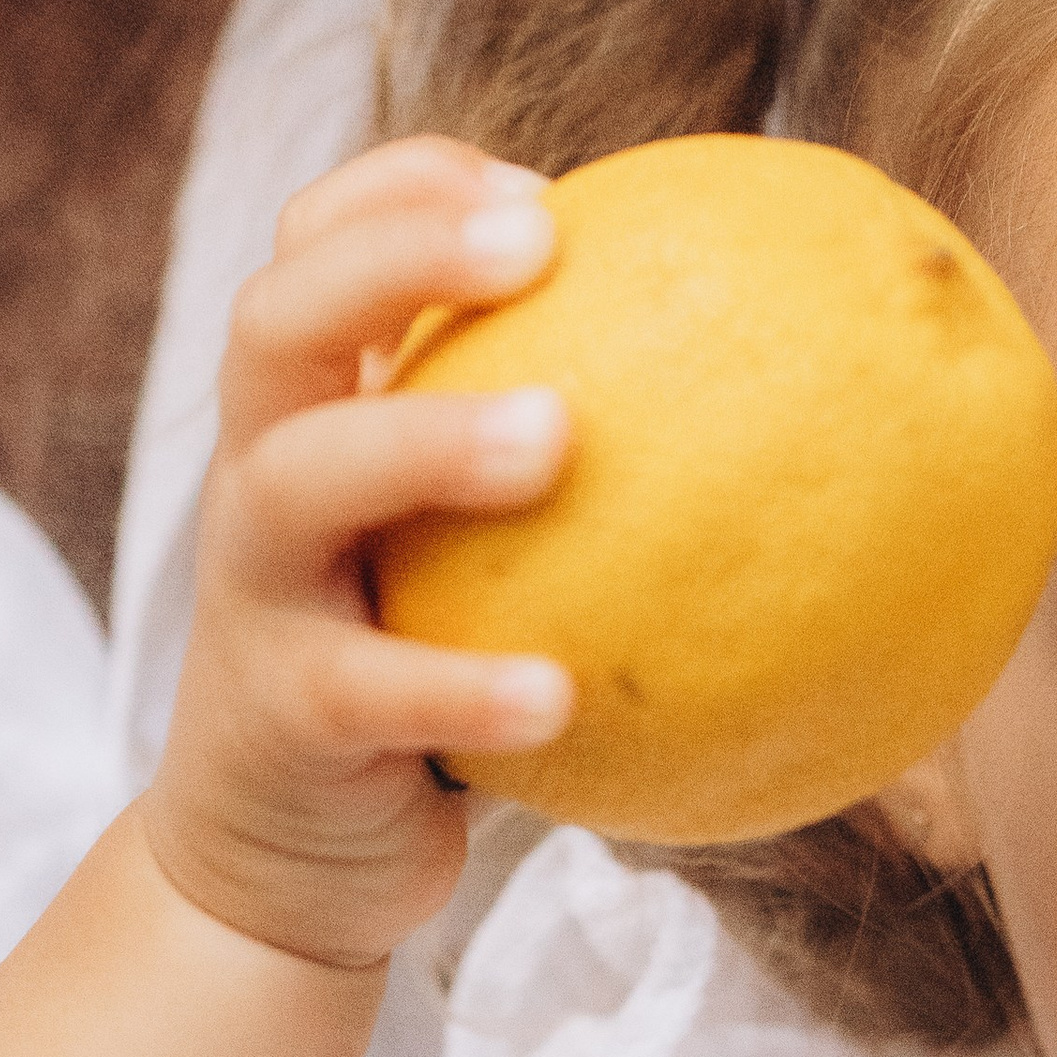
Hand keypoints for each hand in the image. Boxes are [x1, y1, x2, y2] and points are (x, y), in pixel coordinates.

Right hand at [145, 135, 575, 972]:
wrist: (281, 866)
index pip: (314, 248)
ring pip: (302, 476)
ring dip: (427, 439)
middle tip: (541, 237)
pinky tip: (563, 698)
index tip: (544, 191)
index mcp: (307, 420)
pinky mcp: (279, 717)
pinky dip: (462, 688)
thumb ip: (569, 491)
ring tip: (556, 436)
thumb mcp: (467, 571)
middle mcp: (257, 479)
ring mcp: (254, 594)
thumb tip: (802, 430)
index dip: (407, 190)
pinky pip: (370, 692)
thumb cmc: (414, 694)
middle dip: (398, 252)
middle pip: (278, 315)